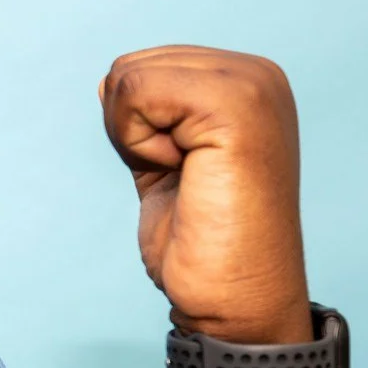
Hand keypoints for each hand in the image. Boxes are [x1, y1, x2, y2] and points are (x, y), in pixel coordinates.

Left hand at [99, 46, 307, 344]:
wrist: (235, 301)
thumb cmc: (202, 243)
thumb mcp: (164, 162)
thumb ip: (147, 117)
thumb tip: (110, 80)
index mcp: (246, 82)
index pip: (144, 66)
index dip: (136, 127)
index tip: (181, 173)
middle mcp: (257, 75)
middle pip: (132, 66)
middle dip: (133, 129)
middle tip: (183, 179)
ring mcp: (252, 85)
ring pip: (130, 76)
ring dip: (135, 139)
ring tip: (187, 178)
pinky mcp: (236, 106)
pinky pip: (137, 92)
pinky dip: (139, 143)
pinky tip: (183, 175)